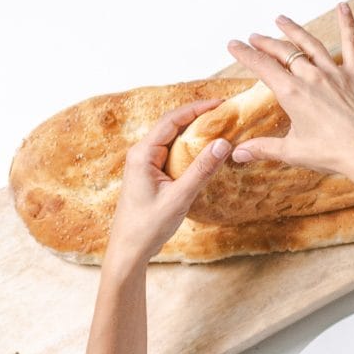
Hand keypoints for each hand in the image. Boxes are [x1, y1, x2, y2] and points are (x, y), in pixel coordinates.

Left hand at [106, 97, 231, 266]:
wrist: (129, 250)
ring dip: (194, 131)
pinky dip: (190, 147)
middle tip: (225, 112)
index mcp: (142, 154)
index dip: (196, 109)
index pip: (171, 121)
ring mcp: (145, 164)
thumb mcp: (179, 198)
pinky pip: (172, 152)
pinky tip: (205, 150)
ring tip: (220, 126)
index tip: (220, 103)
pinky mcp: (152, 174)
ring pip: (172, 138)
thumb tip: (223, 143)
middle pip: (172, 125)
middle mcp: (141, 154)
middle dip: (197, 116)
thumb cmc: (148, 226)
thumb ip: (201, 170)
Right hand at [221, 6, 353, 188]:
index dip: (245, 54)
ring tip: (280, 19)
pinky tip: (343, 6)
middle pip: (283, 52)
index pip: (263, 67)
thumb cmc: (332, 154)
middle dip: (265, 43)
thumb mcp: (292, 152)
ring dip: (293, 30)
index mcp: (293, 94)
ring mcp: (336, 73)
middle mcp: (312, 78)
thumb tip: (236, 154)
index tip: (233, 45)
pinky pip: (352, 44)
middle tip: (254, 37)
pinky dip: (348, 23)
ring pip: (310, 44)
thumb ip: (262, 148)